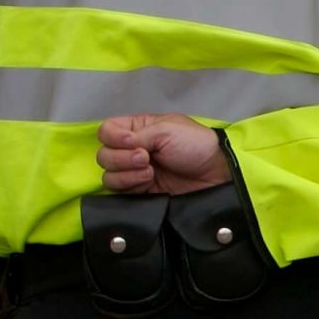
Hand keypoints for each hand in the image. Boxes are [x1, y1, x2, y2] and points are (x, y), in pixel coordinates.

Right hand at [96, 114, 230, 193]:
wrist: (214, 174)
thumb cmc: (195, 145)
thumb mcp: (167, 130)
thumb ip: (138, 135)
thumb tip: (120, 146)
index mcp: (138, 128)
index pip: (106, 130)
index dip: (113, 137)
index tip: (133, 142)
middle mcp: (131, 149)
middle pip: (103, 154)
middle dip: (122, 157)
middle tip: (146, 157)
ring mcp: (133, 171)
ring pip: (108, 173)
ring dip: (127, 172)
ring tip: (150, 171)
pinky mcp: (137, 190)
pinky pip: (117, 190)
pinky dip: (129, 185)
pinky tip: (148, 181)